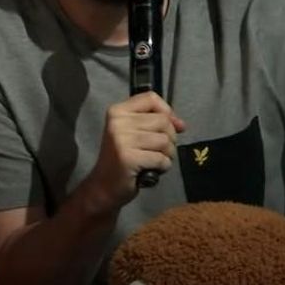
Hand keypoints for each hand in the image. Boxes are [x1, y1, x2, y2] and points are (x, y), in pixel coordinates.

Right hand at [88, 91, 185, 207]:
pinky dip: (162, 166)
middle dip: (169, 138)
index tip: (169, 126)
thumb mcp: (135, 133)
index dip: (167, 111)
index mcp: (117, 111)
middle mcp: (118, 122)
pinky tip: (151, 170)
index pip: (151, 98)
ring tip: (154, 160)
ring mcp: (121, 140)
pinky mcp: (128, 158)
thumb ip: (157, 123)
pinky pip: (161, 158)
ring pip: (164, 140)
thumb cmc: (123, 158)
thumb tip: (181, 124)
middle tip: (158, 150)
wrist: (104, 186)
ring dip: (167, 154)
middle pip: (163, 120)